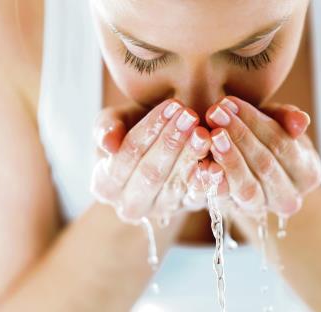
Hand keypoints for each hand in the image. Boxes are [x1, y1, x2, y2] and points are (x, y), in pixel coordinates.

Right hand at [90, 99, 211, 222]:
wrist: (160, 147)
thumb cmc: (134, 129)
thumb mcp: (116, 121)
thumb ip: (106, 127)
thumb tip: (108, 144)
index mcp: (105, 185)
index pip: (127, 155)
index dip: (149, 129)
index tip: (170, 106)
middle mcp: (130, 205)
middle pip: (151, 173)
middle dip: (171, 142)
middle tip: (190, 116)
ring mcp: (159, 211)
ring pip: (174, 185)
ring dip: (191, 157)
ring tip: (204, 132)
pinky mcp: (186, 209)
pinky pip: (197, 198)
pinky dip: (207, 182)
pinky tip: (215, 164)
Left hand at [204, 96, 320, 217]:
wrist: (245, 166)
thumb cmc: (265, 138)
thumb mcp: (277, 123)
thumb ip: (287, 118)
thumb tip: (301, 121)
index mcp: (307, 173)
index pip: (283, 145)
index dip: (256, 123)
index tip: (231, 102)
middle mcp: (289, 198)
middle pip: (265, 165)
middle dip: (239, 136)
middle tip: (215, 113)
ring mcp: (261, 209)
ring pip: (247, 187)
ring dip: (228, 159)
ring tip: (211, 135)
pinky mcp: (235, 213)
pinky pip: (224, 201)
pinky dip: (213, 183)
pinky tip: (202, 165)